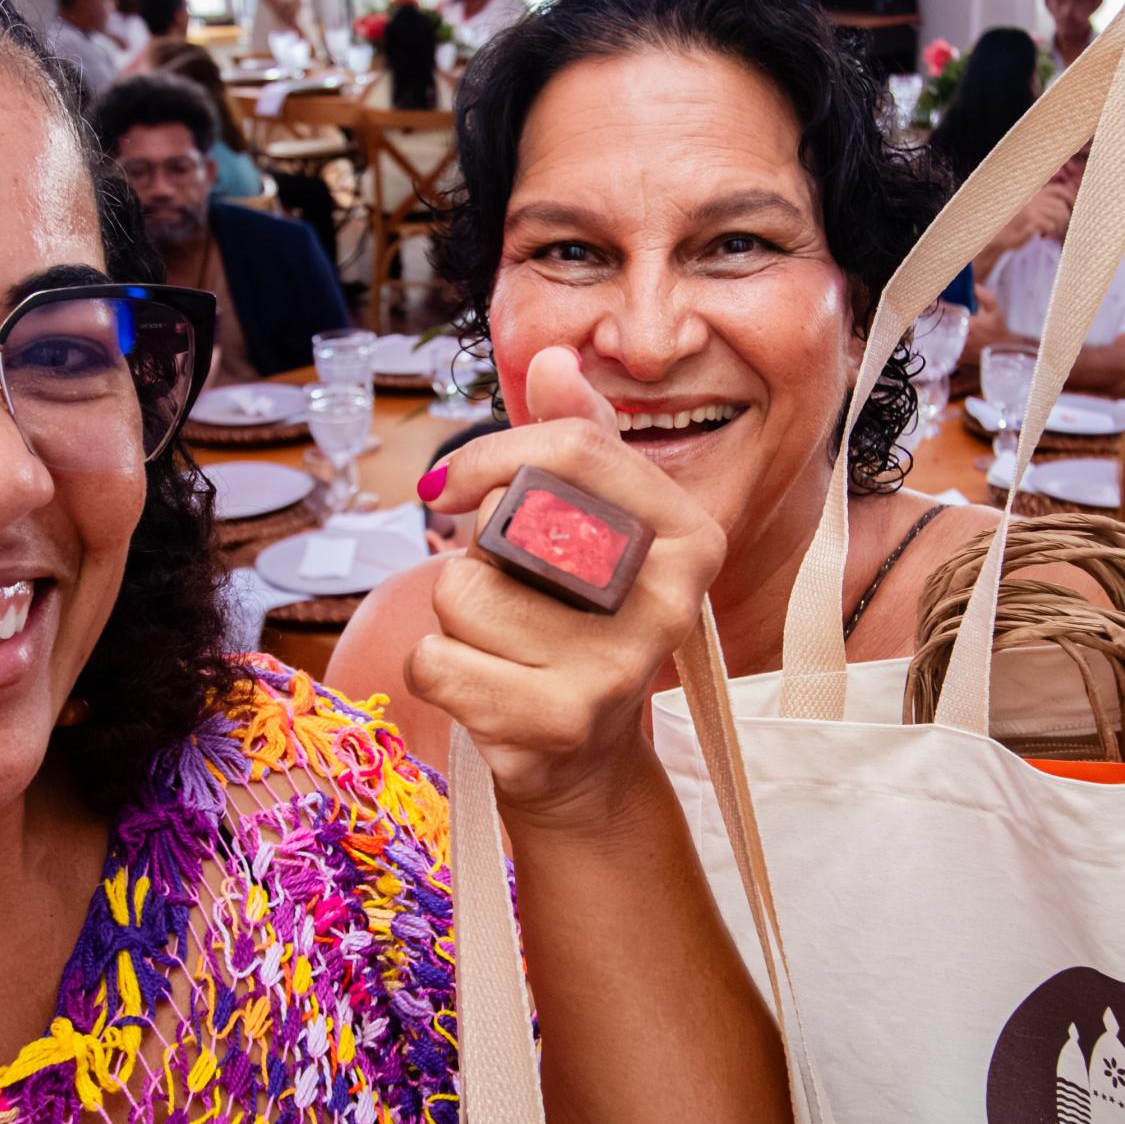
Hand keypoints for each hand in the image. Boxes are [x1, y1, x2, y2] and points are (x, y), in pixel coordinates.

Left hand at [410, 347, 725, 829]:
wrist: (587, 767)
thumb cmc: (577, 627)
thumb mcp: (589, 529)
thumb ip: (577, 443)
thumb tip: (557, 356)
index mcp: (690, 534)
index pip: (576, 447)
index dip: (490, 454)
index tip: (447, 487)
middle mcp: (669, 600)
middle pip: (507, 519)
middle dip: (480, 551)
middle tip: (519, 599)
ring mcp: (618, 667)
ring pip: (460, 591)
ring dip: (457, 619)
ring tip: (509, 650)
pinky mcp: (556, 723)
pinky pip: (434, 659)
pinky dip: (437, 670)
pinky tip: (487, 691)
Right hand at [999, 183, 1072, 251]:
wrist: (996, 237)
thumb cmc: (1015, 226)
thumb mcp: (1030, 210)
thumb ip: (1044, 204)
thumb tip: (1068, 204)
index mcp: (1034, 194)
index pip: (1058, 191)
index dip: (1070, 198)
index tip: (1074, 208)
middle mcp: (1033, 199)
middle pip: (1061, 207)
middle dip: (1063, 220)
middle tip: (1057, 229)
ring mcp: (1031, 209)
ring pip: (1059, 216)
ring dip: (1058, 228)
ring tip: (1049, 233)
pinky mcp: (1030, 221)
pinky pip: (1050, 225)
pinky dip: (1050, 232)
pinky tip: (1042, 236)